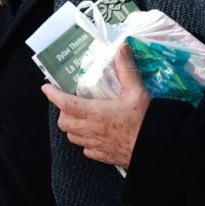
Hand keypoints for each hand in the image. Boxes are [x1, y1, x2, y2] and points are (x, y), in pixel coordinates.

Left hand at [42, 44, 151, 168]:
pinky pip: (86, 150)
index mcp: (95, 113)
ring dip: (72, 127)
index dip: (53, 95)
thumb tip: (121, 49)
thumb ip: (126, 69)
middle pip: (65, 122)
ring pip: (73, 137)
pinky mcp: (104, 157)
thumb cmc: (146, 120)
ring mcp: (97, 145)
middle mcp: (92, 130)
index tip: (46, 87)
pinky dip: (85, 141)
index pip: (65, 104)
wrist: (158, 149)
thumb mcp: (137, 91)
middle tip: (69, 102)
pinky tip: (94, 135)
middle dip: (63, 112)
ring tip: (80, 118)